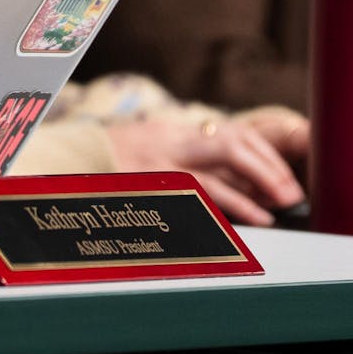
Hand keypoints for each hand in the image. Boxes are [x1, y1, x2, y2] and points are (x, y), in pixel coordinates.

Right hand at [106, 117, 304, 226]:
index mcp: (170, 131)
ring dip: (252, 193)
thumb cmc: (105, 161)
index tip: (281, 174)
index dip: (263, 154)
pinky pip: (194, 197)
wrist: (63, 161)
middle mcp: (167, 143)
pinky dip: (226, 209)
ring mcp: (156, 166)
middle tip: (288, 192)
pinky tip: (244, 222)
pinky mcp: (146, 187)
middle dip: (266, 168)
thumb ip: (181, 156)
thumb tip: (229, 178)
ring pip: (216, 175)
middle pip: (231, 146)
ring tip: (274, 212)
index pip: (231, 135)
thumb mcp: (145, 146)